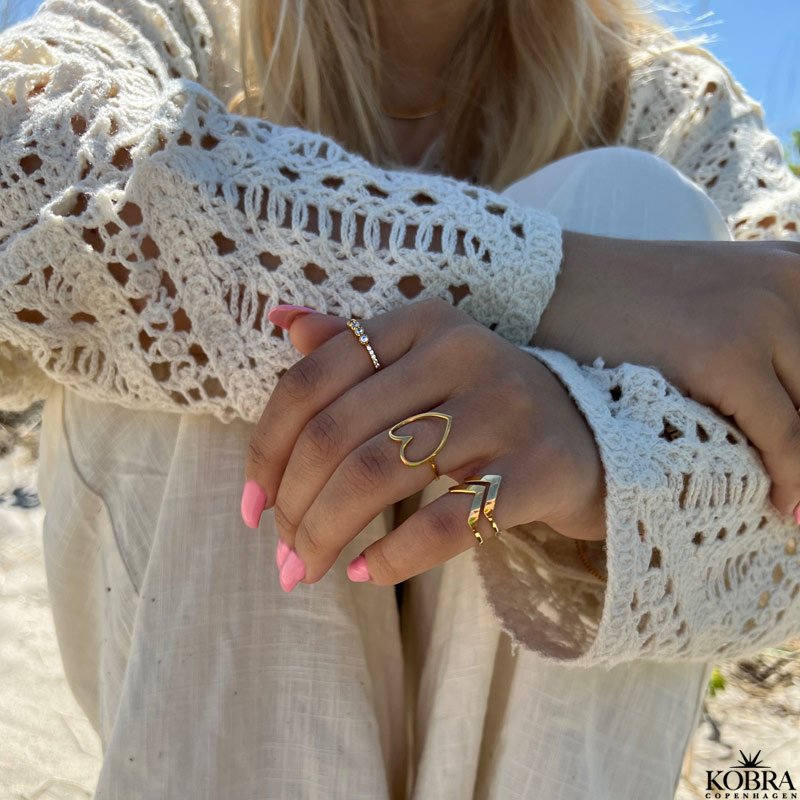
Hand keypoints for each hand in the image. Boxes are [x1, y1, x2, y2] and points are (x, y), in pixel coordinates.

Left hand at [241, 298, 604, 591]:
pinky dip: (393, 557)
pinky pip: (444, 522)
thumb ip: (352, 342)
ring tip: (307, 569)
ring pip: (378, 475)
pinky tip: (367, 573)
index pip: (310, 380)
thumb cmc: (485, 404)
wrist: (590, 439)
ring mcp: (502, 408)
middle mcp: (460, 352)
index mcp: (420, 322)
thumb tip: (281, 318)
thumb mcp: (423, 360)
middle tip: (281, 554)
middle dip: (293, 505)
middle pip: (336, 433)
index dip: (265, 449)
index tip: (251, 506)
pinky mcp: (535, 469)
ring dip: (326, 533)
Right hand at [538, 233, 799, 517]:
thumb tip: (789, 404)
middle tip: (798, 485)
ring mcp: (758, 316)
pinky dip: (793, 481)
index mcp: (793, 268)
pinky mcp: (722, 357)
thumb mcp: (717, 299)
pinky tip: (785, 507)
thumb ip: (770, 338)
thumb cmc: (627, 304)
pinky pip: (788, 441)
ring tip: (796, 503)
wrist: (554, 287)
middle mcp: (788, 283)